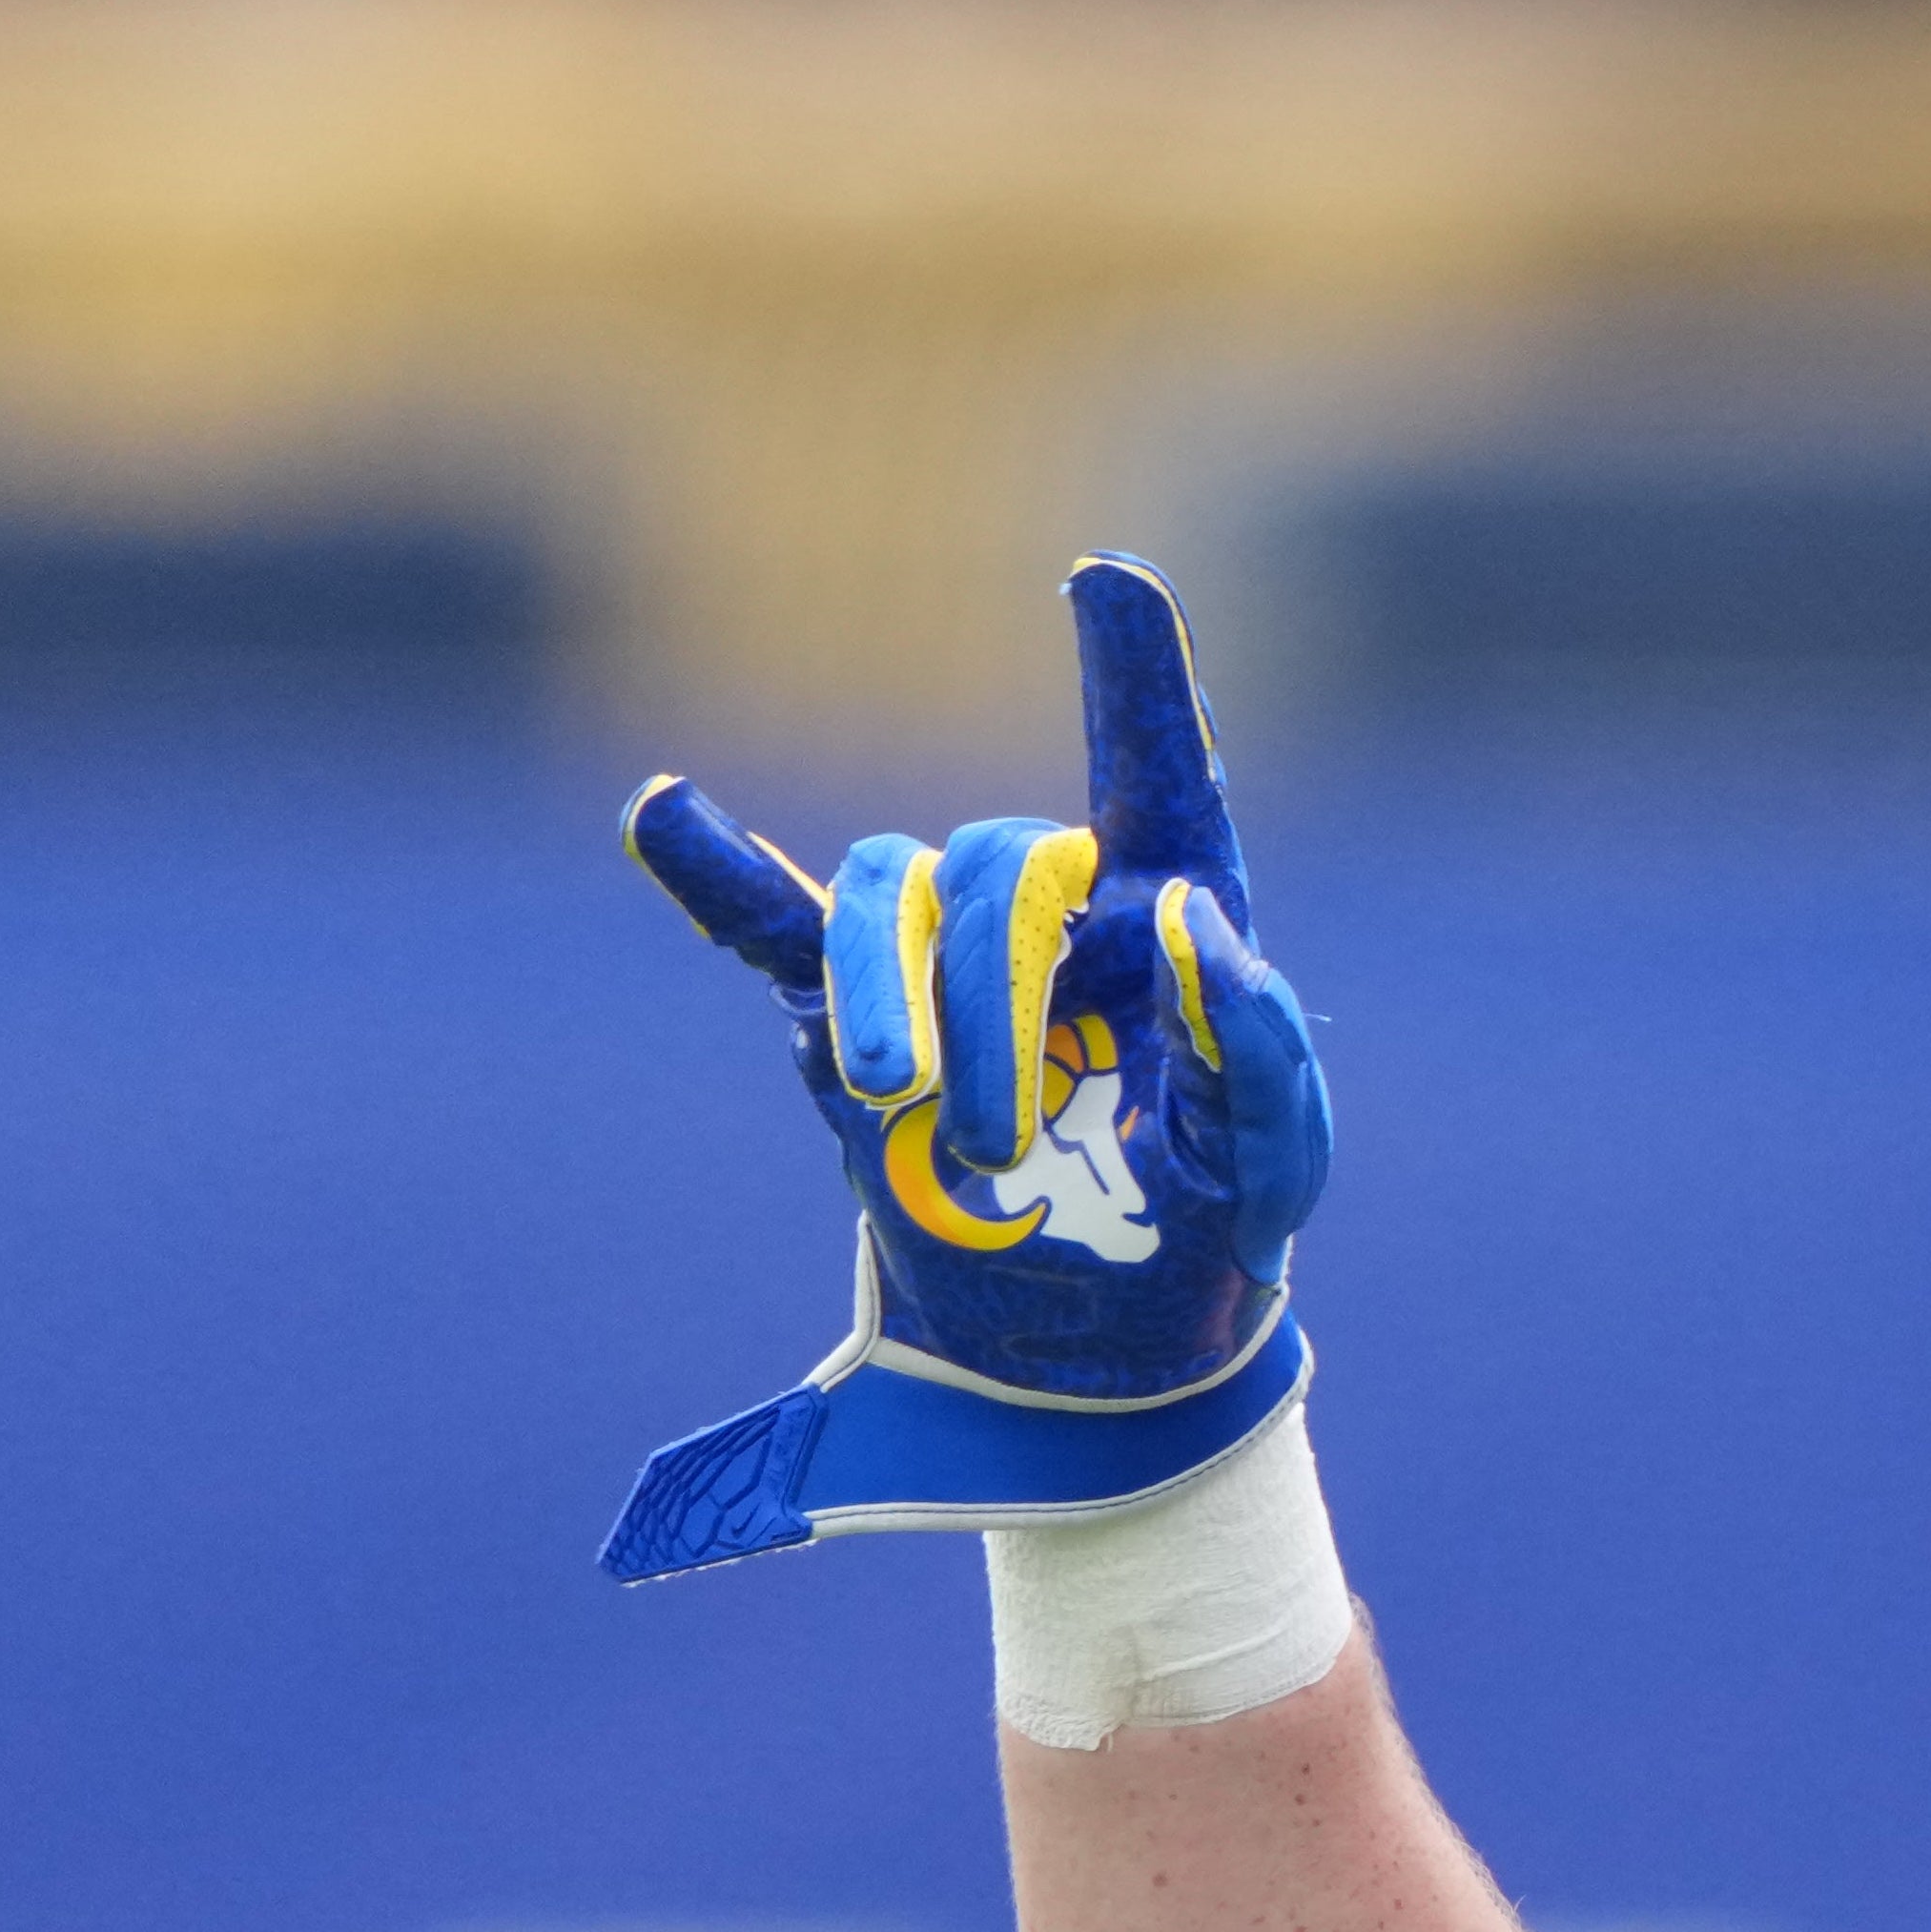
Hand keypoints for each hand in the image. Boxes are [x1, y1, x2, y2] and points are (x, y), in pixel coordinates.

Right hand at [603, 554, 1334, 1578]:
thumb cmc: (1210, 1237)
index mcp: (1174, 918)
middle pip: (1003, 869)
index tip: (1111, 580)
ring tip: (895, 1103)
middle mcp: (1058, 913)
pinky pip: (768, 928)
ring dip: (885, 995)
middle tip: (1010, 1142)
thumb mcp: (1270, 1170)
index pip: (1157, 772)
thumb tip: (1189, 922)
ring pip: (885, 900)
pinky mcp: (849, 1026)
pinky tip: (660, 811)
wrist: (1100, 1351)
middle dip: (992, 997)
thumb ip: (1259, 1056)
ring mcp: (942, 963)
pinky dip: (713, 873)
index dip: (1132, 675)